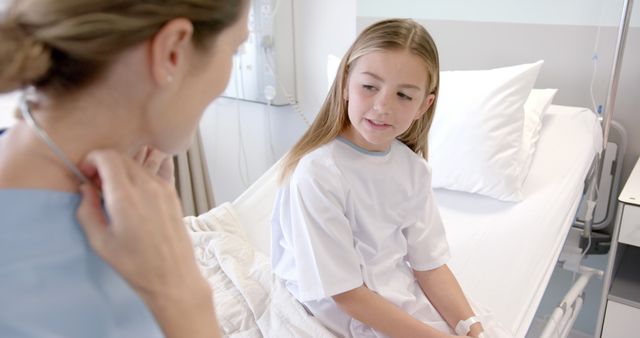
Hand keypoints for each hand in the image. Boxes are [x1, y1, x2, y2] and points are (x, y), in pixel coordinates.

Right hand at [76, 149, 203, 299]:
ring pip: (137, 165)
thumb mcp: (100, 241)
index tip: (86, 175)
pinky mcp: (173, 194)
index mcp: (125, 197)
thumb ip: (87, 210)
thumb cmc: (135, 264)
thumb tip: (85, 188)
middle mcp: (147, 187)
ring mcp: (163, 189)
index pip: (107, 156)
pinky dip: (136, 178)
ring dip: (121, 171)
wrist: (173, 276)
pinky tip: (132, 199)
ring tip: (113, 194)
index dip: (91, 160)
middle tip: (96, 185)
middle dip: (104, 164)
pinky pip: (150, 175)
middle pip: (121, 157)